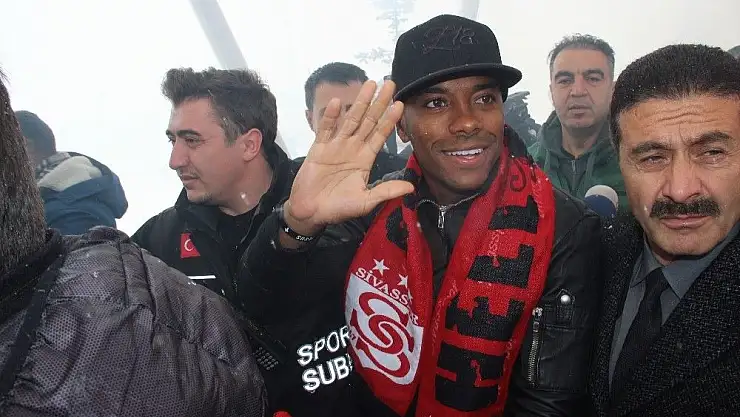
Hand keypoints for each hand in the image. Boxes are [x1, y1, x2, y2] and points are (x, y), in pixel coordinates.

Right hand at [285, 80, 413, 234]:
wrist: (311, 212)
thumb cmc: (339, 207)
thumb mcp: (366, 201)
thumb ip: (386, 191)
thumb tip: (411, 187)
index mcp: (365, 159)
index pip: (380, 135)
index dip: (390, 120)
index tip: (400, 104)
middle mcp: (353, 148)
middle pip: (368, 121)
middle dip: (379, 103)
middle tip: (390, 83)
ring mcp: (335, 146)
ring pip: (350, 120)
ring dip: (359, 102)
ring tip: (369, 84)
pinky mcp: (318, 149)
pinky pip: (325, 130)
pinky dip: (330, 117)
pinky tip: (335, 102)